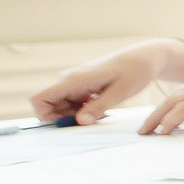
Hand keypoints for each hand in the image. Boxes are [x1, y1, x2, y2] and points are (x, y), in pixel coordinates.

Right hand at [31, 40, 175, 123]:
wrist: (144, 58)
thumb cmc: (135, 71)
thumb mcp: (120, 92)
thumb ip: (99, 107)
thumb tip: (80, 121)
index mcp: (73, 80)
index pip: (39, 99)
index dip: (45, 116)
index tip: (67, 125)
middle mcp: (68, 80)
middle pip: (49, 107)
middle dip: (66, 119)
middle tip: (92, 121)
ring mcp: (74, 83)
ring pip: (62, 107)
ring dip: (77, 116)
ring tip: (101, 114)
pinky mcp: (81, 86)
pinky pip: (73, 104)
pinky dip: (84, 111)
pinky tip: (102, 110)